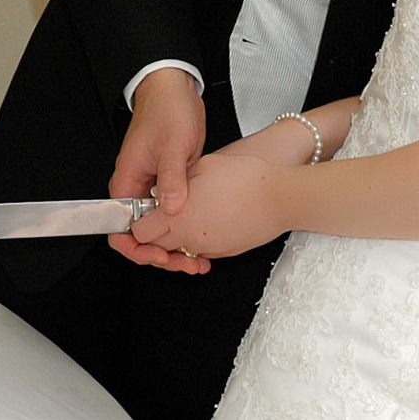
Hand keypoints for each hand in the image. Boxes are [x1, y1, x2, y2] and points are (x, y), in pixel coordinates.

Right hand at [107, 68, 204, 273]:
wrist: (175, 91)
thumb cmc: (166, 111)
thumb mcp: (172, 145)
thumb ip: (170, 179)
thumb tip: (171, 209)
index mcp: (126, 183)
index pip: (119, 230)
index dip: (138, 249)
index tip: (161, 255)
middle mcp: (136, 190)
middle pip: (141, 236)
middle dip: (162, 254)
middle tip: (188, 263)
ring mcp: (153, 190)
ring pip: (158, 230)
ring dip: (176, 246)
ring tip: (199, 259)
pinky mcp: (169, 186)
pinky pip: (172, 217)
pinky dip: (184, 231)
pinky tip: (202, 240)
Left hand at [129, 150, 286, 264]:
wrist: (280, 198)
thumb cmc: (245, 179)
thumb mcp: (202, 166)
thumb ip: (178, 181)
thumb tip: (170, 186)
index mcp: (176, 217)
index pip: (139, 232)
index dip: (137, 221)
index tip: (143, 210)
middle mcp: (188, 238)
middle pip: (157, 246)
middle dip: (156, 232)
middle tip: (164, 212)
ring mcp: (208, 248)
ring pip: (180, 248)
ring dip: (178, 235)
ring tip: (190, 212)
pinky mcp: (225, 252)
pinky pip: (202, 249)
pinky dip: (199, 238)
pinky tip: (209, 218)